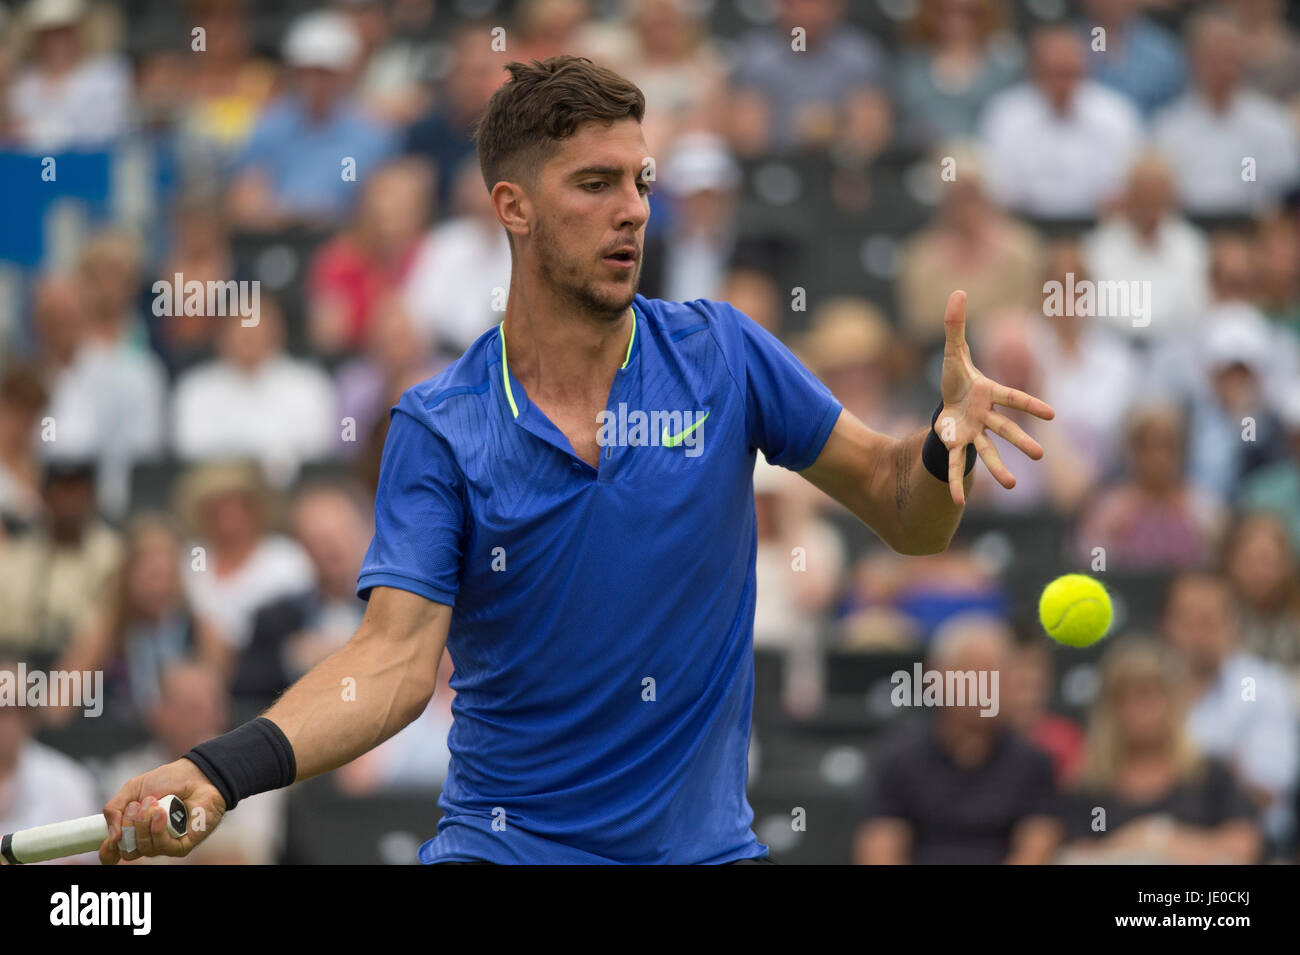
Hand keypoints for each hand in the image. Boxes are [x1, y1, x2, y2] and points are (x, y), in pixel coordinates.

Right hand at [98, 759, 225, 864]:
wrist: (196, 775)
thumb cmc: (167, 781)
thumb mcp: (132, 789)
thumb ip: (113, 809)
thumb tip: (112, 837)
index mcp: (131, 831)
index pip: (113, 853)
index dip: (107, 850)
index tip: (111, 838)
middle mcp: (146, 841)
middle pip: (126, 850)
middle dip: (128, 825)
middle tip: (138, 805)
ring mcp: (163, 845)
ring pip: (143, 848)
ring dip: (144, 823)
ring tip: (154, 802)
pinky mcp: (181, 846)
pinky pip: (163, 846)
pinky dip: (158, 828)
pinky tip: (162, 813)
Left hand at [936, 290, 1054, 505]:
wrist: (948, 402)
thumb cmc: (957, 378)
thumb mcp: (952, 352)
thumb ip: (956, 325)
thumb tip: (957, 291)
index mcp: (989, 394)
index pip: (1013, 399)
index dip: (1030, 405)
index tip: (1052, 414)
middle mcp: (985, 417)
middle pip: (1005, 430)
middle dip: (1020, 442)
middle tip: (1038, 456)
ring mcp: (973, 434)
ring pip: (987, 452)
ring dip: (998, 468)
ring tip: (1011, 486)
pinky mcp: (956, 446)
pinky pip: (955, 467)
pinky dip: (955, 483)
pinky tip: (956, 503)